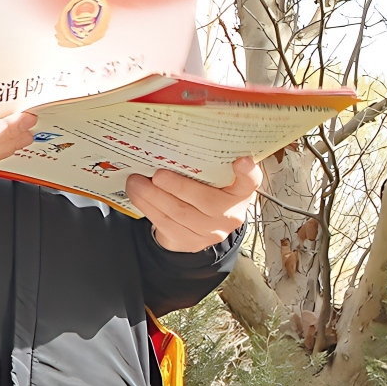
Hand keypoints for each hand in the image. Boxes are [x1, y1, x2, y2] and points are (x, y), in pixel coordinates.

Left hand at [131, 156, 264, 254]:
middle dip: (177, 186)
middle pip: (206, 201)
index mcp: (240, 192)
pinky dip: (148, 207)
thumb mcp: (216, 179)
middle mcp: (230, 214)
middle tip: (157, 174)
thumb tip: (175, 143)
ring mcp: (210, 232)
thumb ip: (208, 165)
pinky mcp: (189, 242)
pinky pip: (165, 224)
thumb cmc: (208, 192)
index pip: (250, 181)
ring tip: (136, 182)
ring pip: (179, 213)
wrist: (202, 225)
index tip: (241, 161)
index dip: (247, 172)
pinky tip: (138, 195)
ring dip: (153, 196)